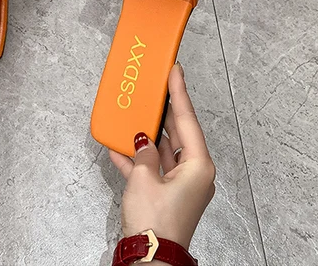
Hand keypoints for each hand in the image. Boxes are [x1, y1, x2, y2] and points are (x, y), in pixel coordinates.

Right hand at [110, 63, 215, 251]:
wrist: (150, 259)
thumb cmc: (154, 218)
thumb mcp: (145, 178)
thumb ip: (144, 154)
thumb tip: (142, 142)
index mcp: (198, 165)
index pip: (187, 120)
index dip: (179, 93)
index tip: (176, 71)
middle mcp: (194, 172)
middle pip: (178, 134)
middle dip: (164, 113)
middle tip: (156, 89)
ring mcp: (180, 183)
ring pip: (164, 151)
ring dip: (148, 137)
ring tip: (136, 113)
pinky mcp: (167, 193)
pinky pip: (153, 169)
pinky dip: (138, 160)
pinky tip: (118, 148)